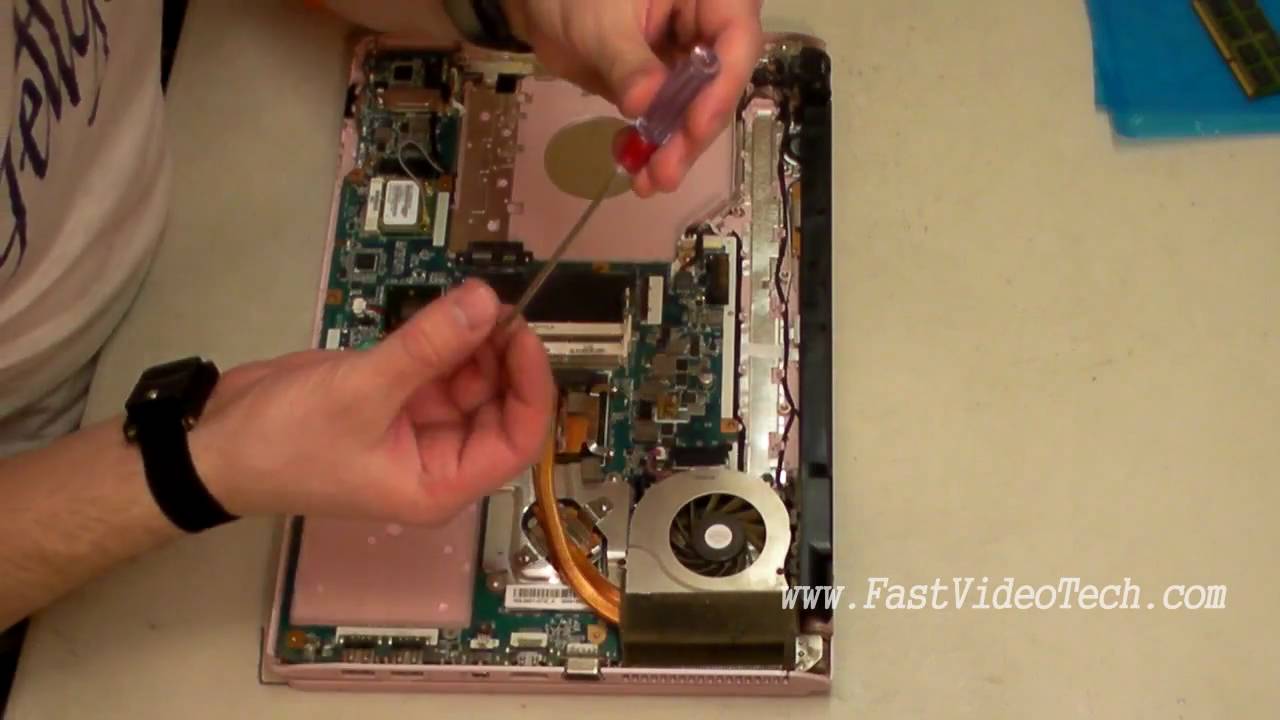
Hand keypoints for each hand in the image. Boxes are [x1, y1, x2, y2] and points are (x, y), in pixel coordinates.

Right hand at [189, 280, 553, 524]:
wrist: (213, 445)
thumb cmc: (286, 441)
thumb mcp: (360, 391)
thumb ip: (427, 346)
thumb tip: (486, 303)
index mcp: (440, 484)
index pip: (516, 442)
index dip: (530, 389)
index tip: (522, 336)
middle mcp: (439, 460)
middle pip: (500, 407)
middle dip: (503, 359)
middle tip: (494, 306)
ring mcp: (418, 428)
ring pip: (472, 381)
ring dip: (476, 343)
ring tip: (469, 302)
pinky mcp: (396, 398)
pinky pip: (440, 367)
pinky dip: (447, 340)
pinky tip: (446, 312)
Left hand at [504, 0, 762, 195]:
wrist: (541, 8)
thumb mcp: (598, 26)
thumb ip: (627, 64)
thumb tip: (647, 102)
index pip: (737, 35)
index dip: (724, 84)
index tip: (696, 126)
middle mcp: (707, 23)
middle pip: (722, 81)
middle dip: (694, 131)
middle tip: (666, 172)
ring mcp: (689, 56)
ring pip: (699, 107)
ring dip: (677, 149)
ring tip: (649, 181)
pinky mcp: (669, 85)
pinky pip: (673, 118)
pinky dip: (657, 145)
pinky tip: (637, 166)